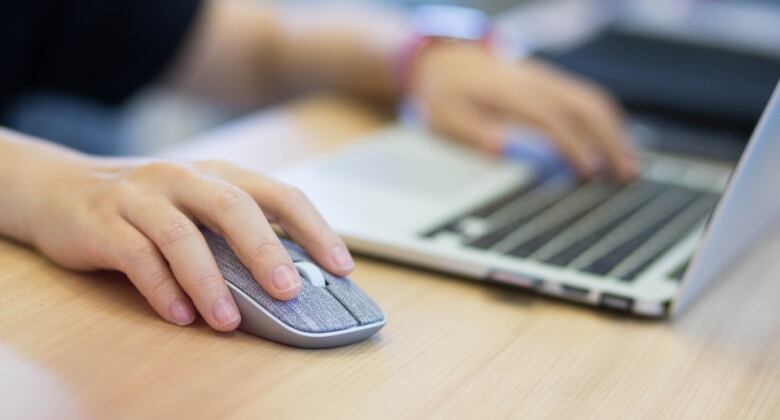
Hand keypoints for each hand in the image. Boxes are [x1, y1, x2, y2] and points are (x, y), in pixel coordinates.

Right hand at [26, 158, 354, 330]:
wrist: (61, 188)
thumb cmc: (149, 205)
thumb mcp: (198, 208)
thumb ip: (236, 235)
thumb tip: (292, 280)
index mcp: (219, 174)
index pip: (279, 194)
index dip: (314, 228)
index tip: (341, 266)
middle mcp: (184, 177)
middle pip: (233, 208)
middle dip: (266, 251)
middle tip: (289, 292)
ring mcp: (141, 196)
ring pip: (182, 236)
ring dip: (210, 282)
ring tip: (229, 320)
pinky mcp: (103, 221)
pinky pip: (136, 256)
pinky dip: (161, 288)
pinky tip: (180, 316)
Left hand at [410, 43, 637, 179]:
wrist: (442, 57)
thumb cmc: (443, 92)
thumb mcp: (445, 116)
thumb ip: (473, 132)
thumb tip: (501, 149)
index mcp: (513, 94)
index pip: (553, 121)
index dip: (574, 146)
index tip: (590, 173)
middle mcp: (536, 83)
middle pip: (585, 106)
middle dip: (612, 139)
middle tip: (630, 173)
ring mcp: (545, 80)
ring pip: (591, 100)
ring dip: (615, 130)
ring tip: (631, 164)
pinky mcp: (548, 82)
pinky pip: (585, 97)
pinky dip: (605, 119)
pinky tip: (614, 141)